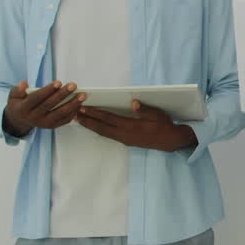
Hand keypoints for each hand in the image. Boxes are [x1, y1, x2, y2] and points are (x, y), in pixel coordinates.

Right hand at [3, 80, 85, 136]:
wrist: (20, 121)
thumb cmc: (19, 104)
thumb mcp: (13, 96)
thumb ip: (18, 90)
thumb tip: (24, 84)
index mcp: (23, 109)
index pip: (37, 98)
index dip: (48, 90)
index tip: (58, 82)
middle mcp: (34, 118)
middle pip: (50, 105)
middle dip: (63, 94)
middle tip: (73, 85)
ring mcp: (43, 124)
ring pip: (60, 114)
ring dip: (72, 104)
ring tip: (82, 95)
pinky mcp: (51, 127)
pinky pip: (64, 120)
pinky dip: (73, 112)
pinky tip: (80, 104)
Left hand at [76, 100, 197, 151]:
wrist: (171, 141)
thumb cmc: (164, 126)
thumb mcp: (157, 115)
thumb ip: (144, 110)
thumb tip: (133, 103)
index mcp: (131, 126)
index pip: (108, 118)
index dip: (95, 113)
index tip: (83, 108)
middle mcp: (125, 134)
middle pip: (101, 128)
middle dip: (87, 121)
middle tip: (73, 115)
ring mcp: (125, 139)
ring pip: (104, 133)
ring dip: (91, 126)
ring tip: (80, 121)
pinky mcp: (127, 141)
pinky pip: (109, 135)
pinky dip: (99, 130)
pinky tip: (95, 127)